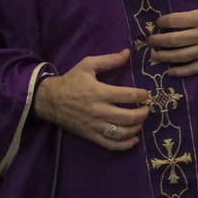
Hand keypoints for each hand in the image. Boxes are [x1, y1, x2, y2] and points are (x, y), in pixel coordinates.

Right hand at [33, 49, 148, 151]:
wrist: (50, 100)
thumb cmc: (70, 81)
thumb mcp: (87, 65)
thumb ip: (108, 60)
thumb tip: (127, 53)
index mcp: (100, 92)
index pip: (128, 96)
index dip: (142, 95)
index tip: (146, 94)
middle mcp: (100, 111)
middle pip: (129, 117)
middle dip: (143, 113)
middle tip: (146, 108)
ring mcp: (96, 125)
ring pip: (123, 132)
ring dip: (137, 128)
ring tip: (140, 121)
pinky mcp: (91, 136)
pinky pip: (112, 144)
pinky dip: (126, 145)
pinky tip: (133, 139)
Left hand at [149, 0, 197, 77]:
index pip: (175, 21)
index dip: (162, 22)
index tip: (156, 23)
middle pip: (175, 40)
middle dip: (158, 41)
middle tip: (148, 40)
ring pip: (182, 56)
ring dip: (165, 57)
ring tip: (153, 56)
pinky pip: (196, 68)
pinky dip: (182, 72)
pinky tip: (170, 72)